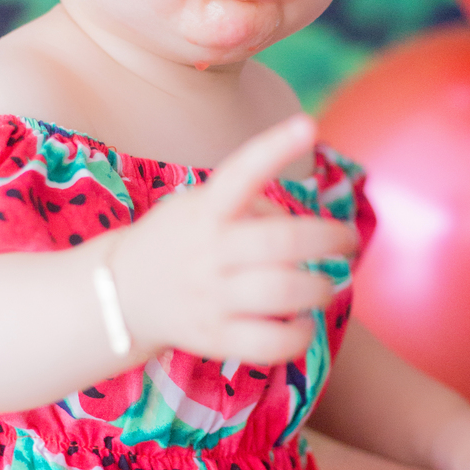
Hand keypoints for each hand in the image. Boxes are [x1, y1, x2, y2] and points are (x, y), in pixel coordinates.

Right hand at [109, 113, 359, 365]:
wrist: (120, 293)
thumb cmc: (179, 240)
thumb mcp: (200, 205)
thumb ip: (251, 205)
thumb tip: (307, 231)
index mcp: (206, 210)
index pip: (241, 172)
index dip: (275, 148)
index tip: (307, 126)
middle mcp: (208, 251)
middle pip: (282, 243)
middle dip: (329, 238)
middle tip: (349, 240)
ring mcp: (210, 297)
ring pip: (283, 292)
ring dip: (320, 288)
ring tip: (324, 286)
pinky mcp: (215, 337)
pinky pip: (271, 343)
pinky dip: (300, 334)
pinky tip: (301, 322)